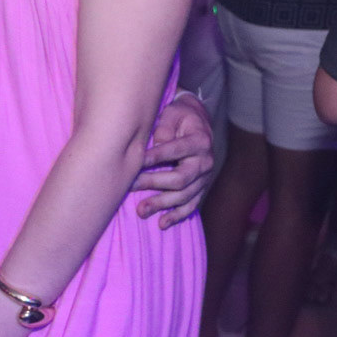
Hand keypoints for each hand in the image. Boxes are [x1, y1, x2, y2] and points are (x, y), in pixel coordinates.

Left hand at [133, 93, 214, 227]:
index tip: (136, 161)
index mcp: (200, 141)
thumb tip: (154, 145)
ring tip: (141, 210)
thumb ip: (164, 127)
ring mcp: (204, 178)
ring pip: (184, 196)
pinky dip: (177, 215)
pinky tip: (162, 223)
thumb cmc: (179, 117)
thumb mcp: (172, 113)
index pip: (176, 150)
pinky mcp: (201, 188)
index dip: (155, 157)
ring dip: (162, 204)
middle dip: (154, 183)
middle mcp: (205, 161)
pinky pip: (191, 205)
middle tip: (132, 185)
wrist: (197, 122)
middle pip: (180, 178)